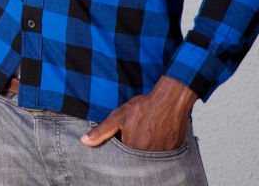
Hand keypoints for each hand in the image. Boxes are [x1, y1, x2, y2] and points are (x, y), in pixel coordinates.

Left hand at [81, 76, 197, 151]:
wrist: (170, 100)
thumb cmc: (144, 107)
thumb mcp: (118, 116)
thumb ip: (101, 131)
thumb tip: (84, 141)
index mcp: (132, 149)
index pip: (122, 158)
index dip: (122, 148)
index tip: (126, 139)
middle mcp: (147, 155)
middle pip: (136, 159)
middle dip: (135, 148)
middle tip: (139, 134)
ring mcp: (162, 154)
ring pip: (150, 158)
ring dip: (147, 149)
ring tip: (149, 134)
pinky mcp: (173, 151)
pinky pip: (163, 155)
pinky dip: (159, 148)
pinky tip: (158, 135)